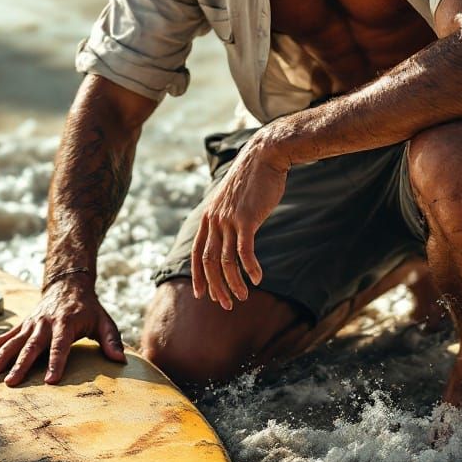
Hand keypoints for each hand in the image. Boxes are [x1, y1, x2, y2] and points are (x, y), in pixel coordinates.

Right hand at [0, 275, 125, 386]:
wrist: (68, 284)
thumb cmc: (88, 308)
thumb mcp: (104, 321)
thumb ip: (111, 340)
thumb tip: (120, 360)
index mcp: (66, 323)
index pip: (60, 345)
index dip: (56, 362)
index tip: (50, 381)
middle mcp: (44, 323)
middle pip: (31, 346)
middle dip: (20, 365)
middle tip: (10, 384)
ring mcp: (29, 324)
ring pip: (10, 343)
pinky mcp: (20, 326)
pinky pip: (1, 339)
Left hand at [191, 132, 289, 309]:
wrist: (264, 157)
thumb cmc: (252, 180)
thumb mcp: (232, 201)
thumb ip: (227, 218)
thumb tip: (231, 235)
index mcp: (208, 217)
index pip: (197, 254)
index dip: (198, 277)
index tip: (203, 295)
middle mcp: (214, 221)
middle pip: (209, 263)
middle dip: (216, 287)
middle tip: (225, 304)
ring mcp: (228, 220)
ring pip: (226, 262)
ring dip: (234, 283)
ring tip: (242, 297)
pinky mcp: (246, 219)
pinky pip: (244, 252)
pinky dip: (250, 268)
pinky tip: (257, 279)